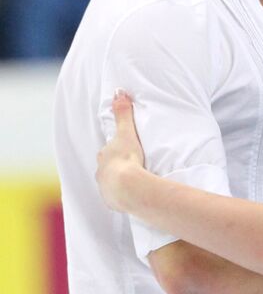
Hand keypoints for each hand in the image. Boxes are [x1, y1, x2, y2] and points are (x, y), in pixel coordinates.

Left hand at [96, 91, 145, 211]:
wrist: (128, 187)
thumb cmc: (126, 158)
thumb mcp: (126, 133)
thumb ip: (123, 113)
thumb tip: (119, 92)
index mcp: (104, 156)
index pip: (108, 152)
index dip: (116, 151)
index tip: (125, 152)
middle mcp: (100, 172)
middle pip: (108, 168)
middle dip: (116, 167)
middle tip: (130, 167)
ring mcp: (105, 188)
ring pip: (110, 183)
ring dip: (118, 182)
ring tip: (132, 183)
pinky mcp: (112, 201)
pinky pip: (115, 198)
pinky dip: (121, 197)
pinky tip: (130, 196)